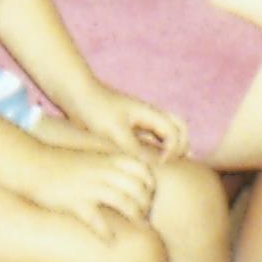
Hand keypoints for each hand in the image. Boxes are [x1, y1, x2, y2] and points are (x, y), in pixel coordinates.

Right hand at [16, 134, 158, 236]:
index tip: (148, 198)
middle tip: (144, 217)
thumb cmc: (65, 164)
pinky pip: (97, 219)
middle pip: (138, 189)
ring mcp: (91, 186)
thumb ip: (112, 164)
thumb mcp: (93, 157)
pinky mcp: (75, 202)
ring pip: (124, 202)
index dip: (150, 187)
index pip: (144, 171)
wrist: (33, 164)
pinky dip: (106, 231)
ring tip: (136, 229)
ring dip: (133, 217)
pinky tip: (110, 240)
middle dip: (145, 205)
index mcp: (110, 159)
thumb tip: (131, 175)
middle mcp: (104, 171)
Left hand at [66, 78, 188, 162]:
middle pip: (179, 127)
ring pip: (167, 132)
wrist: (78, 97)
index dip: (174, 148)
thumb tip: (152, 164)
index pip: (175, 131)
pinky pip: (150, 138)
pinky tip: (148, 164)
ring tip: (169, 165)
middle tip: (176, 163)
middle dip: (182, 144)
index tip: (161, 162)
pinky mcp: (129, 128)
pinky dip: (156, 149)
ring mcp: (140, 121)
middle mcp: (149, 116)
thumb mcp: (113, 130)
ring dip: (172, 146)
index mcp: (149, 113)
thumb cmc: (96, 110)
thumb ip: (133, 147)